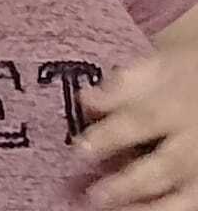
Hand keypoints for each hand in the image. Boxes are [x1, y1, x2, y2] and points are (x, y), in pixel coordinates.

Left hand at [81, 46, 197, 210]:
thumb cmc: (179, 75)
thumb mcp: (153, 69)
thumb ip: (120, 86)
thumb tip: (85, 99)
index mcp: (176, 105)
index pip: (140, 122)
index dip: (109, 137)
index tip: (79, 149)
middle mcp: (194, 140)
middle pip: (163, 167)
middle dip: (127, 183)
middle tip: (92, 195)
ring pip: (181, 196)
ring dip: (145, 206)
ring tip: (106, 210)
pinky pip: (189, 205)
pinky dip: (162, 210)